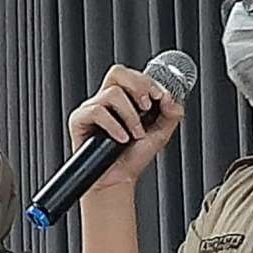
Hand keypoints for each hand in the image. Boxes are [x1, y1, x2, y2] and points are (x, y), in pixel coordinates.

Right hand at [65, 64, 187, 191]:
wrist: (119, 179)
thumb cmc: (134, 157)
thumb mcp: (161, 133)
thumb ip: (172, 113)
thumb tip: (170, 98)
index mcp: (125, 98)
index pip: (133, 75)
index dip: (148, 81)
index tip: (160, 96)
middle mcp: (107, 101)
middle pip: (117, 72)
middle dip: (138, 86)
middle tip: (146, 106)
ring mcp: (93, 109)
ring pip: (112, 93)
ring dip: (130, 116)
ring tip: (135, 133)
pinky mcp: (80, 120)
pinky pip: (97, 112)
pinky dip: (114, 126)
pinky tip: (121, 138)